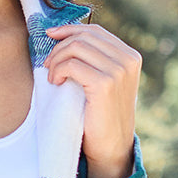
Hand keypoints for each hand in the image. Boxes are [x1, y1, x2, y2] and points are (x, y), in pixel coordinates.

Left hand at [45, 23, 140, 177]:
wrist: (111, 147)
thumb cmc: (101, 116)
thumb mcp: (104, 82)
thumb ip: (95, 61)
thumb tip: (66, 36)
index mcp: (130, 56)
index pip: (95, 31)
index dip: (70, 29)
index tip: (50, 34)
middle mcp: (128, 60)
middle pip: (84, 36)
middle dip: (60, 46)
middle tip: (47, 64)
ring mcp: (118, 71)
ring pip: (76, 47)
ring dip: (56, 59)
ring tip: (51, 76)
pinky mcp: (105, 84)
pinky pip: (72, 64)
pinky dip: (58, 70)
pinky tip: (55, 82)